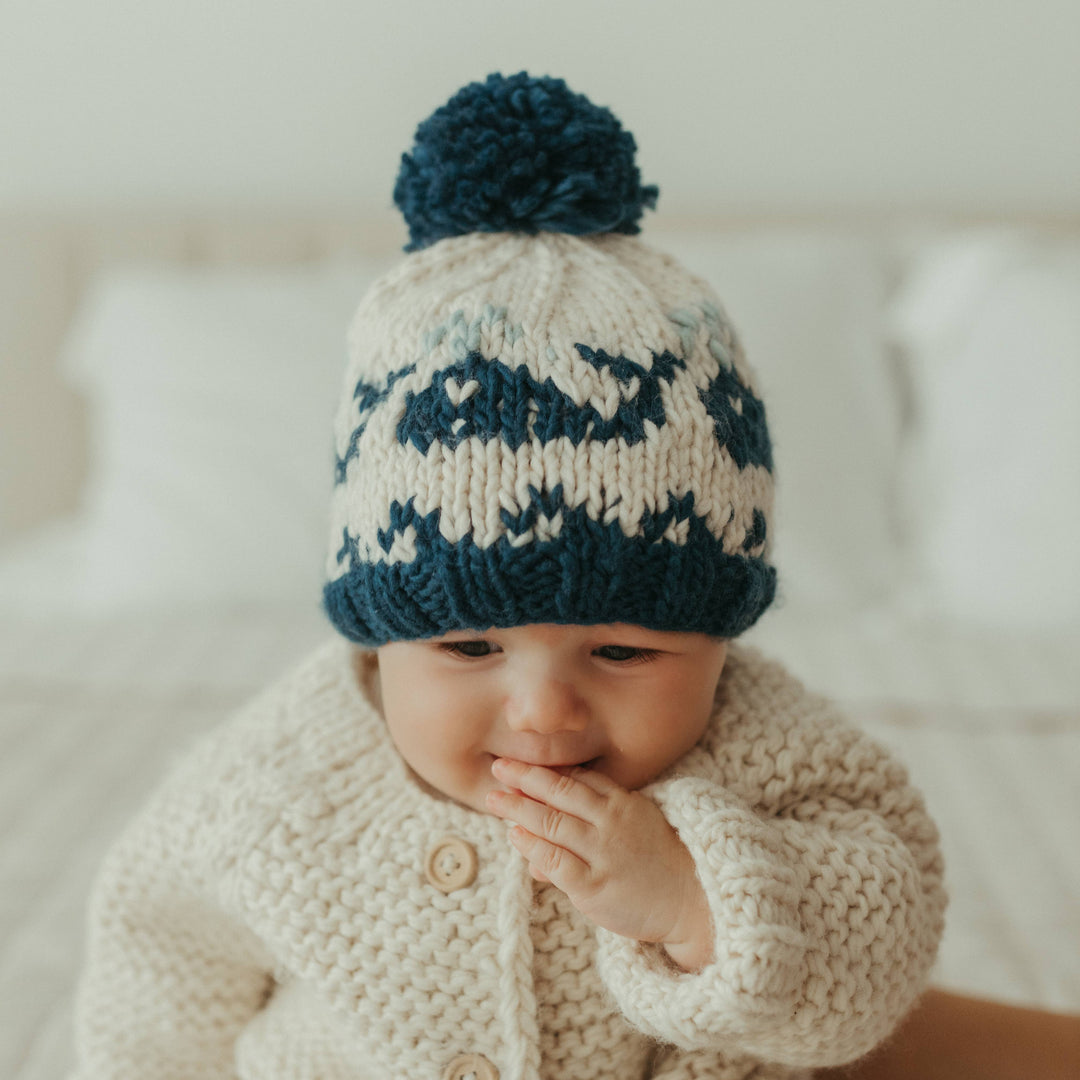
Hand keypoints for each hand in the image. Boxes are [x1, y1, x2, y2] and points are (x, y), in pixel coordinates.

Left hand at [486, 757, 713, 971]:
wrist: (693, 903)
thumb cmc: (660, 862)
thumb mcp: (636, 824)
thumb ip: (598, 815)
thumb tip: (570, 807)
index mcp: (624, 803)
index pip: (577, 778)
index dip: (546, 769)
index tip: (520, 760)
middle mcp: (612, 823)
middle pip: (560, 793)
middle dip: (524, 777)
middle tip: (498, 766)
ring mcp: (603, 854)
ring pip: (551, 823)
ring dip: (519, 809)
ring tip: (495, 799)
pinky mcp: (594, 887)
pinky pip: (554, 861)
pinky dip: (531, 847)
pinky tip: (515, 837)